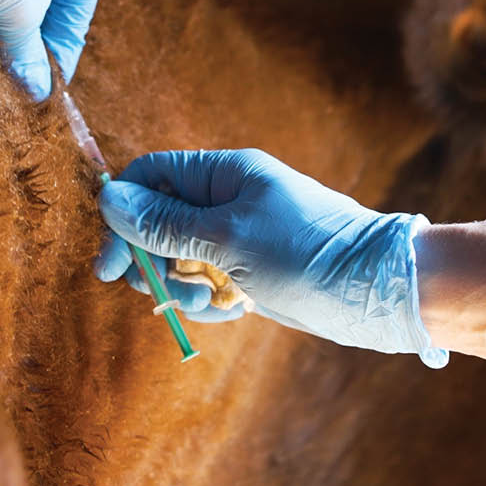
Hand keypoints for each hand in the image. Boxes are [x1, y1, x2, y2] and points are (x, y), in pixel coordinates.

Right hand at [96, 149, 447, 366]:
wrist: (376, 290)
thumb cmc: (303, 251)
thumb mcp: (226, 237)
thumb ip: (165, 222)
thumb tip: (109, 198)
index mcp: (223, 174)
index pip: (153, 177)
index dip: (123, 212)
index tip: (109, 260)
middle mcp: (228, 199)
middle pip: (160, 220)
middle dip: (151, 258)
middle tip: (146, 289)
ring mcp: (240, 236)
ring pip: (182, 256)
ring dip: (181, 285)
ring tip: (206, 304)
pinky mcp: (251, 269)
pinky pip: (209, 280)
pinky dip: (208, 300)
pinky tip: (229, 311)